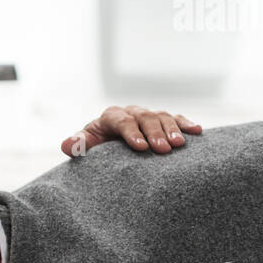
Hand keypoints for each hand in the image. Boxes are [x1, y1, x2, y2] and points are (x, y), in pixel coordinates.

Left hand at [61, 105, 201, 156]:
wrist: (111, 147)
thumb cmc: (98, 148)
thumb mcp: (87, 146)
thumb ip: (79, 145)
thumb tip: (66, 146)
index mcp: (111, 116)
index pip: (122, 121)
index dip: (131, 133)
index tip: (140, 147)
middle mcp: (132, 112)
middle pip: (145, 118)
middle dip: (154, 133)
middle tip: (162, 149)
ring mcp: (149, 116)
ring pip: (162, 117)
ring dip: (172, 129)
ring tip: (178, 145)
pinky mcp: (163, 121)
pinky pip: (177, 118)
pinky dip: (186, 123)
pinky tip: (197, 131)